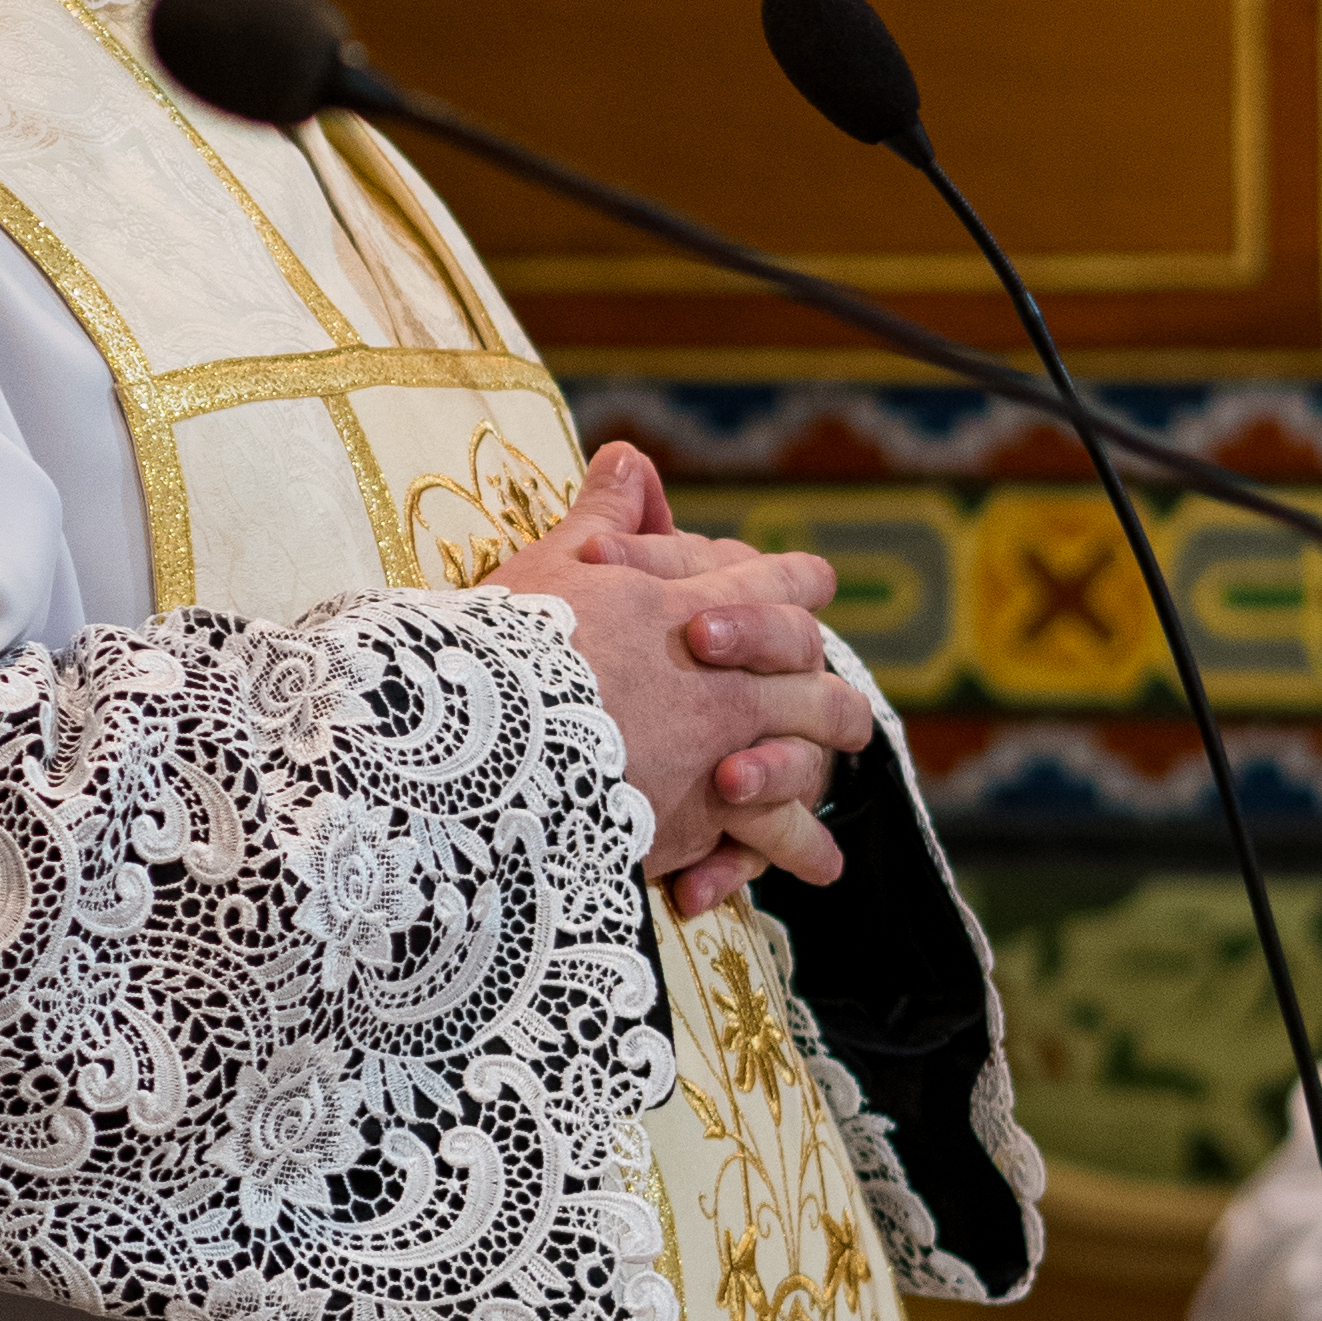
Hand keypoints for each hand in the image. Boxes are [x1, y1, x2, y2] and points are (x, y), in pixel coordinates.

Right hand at [488, 443, 874, 917]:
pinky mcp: (702, 818)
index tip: (817, 583)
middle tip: (840, 706)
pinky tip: (821, 865)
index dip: (796, 581)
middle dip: (826, 689)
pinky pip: (770, 834)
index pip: (770, 583)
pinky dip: (799, 849)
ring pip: (806, 758)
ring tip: (832, 779)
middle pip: (809, 675)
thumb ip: (604, 514)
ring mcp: (722, 751)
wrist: (481, 740)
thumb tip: (630, 455)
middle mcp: (723, 679)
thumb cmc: (507, 645)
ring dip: (821, 773)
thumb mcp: (554, 566)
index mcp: (690, 610)